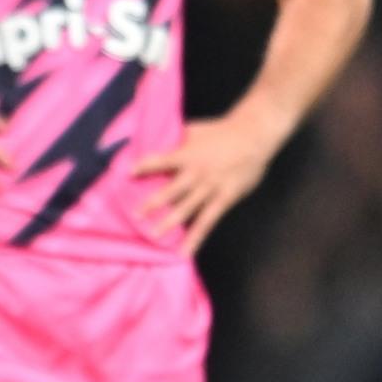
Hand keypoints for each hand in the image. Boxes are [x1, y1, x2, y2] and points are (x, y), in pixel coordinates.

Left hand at [134, 112, 282, 252]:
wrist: (253, 136)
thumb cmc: (221, 131)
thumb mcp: (194, 130)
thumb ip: (175, 139)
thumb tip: (153, 140)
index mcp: (187, 155)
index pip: (160, 161)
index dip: (145, 166)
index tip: (128, 173)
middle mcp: (196, 173)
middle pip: (171, 191)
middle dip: (152, 204)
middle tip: (135, 216)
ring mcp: (210, 188)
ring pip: (186, 209)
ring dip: (169, 222)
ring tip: (154, 236)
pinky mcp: (224, 199)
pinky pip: (207, 222)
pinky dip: (195, 237)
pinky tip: (185, 252)